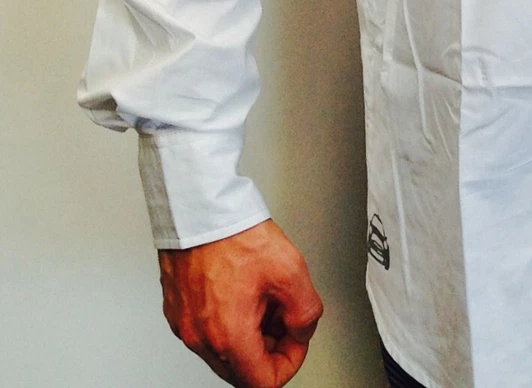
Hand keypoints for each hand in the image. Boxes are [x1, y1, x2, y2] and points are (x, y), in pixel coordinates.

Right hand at [158, 218, 323, 386]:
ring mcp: (186, 325)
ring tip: (265, 297)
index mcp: (229, 335)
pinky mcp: (178, 309)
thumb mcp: (291, 270)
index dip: (290, 363)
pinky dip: (229, 321)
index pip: (262, 383)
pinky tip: (244, 290)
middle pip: (242, 370)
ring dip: (250, 334)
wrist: (201, 209)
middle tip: (284, 316)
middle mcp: (201, 338)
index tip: (297, 340)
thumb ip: (305, 312)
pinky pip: (208, 331)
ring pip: (224, 351)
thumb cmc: (237, 234)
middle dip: (270, 349)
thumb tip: (302, 330)